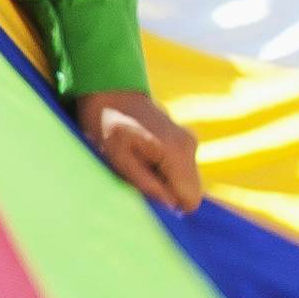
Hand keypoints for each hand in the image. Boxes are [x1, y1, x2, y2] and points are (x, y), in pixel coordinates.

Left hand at [79, 90, 204, 213]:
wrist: (109, 91)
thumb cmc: (107, 125)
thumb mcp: (117, 157)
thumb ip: (145, 183)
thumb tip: (170, 206)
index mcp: (176, 151)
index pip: (191, 198)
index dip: (171, 205)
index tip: (146, 196)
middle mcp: (190, 145)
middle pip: (191, 190)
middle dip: (167, 192)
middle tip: (137, 177)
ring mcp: (190, 141)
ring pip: (186, 180)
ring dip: (164, 180)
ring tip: (138, 163)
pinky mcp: (186, 140)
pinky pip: (181, 168)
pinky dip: (164, 170)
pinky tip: (143, 157)